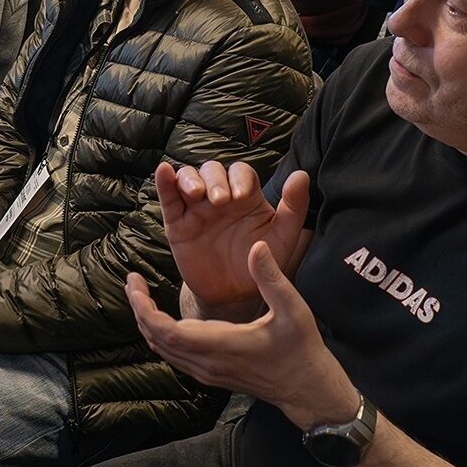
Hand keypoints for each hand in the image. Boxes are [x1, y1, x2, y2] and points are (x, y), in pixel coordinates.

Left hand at [126, 242, 357, 430]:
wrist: (306, 389)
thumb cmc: (301, 349)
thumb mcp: (292, 309)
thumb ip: (271, 278)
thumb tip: (256, 246)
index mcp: (222, 345)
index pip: (167, 332)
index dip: (145, 309)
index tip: (135, 284)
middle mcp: (208, 362)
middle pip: (157, 340)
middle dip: (139, 310)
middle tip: (132, 281)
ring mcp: (207, 372)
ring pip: (162, 350)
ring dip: (147, 323)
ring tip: (140, 295)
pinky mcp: (210, 374)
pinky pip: (173, 356)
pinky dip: (160, 335)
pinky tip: (160, 317)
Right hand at [157, 161, 309, 312]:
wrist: (234, 295)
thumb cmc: (260, 262)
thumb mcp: (282, 236)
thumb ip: (293, 207)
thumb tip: (302, 175)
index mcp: (246, 196)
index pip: (240, 172)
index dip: (239, 178)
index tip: (241, 197)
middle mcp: (220, 197)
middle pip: (213, 170)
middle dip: (215, 180)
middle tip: (219, 201)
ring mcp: (196, 209)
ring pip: (188, 178)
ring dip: (191, 179)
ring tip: (197, 194)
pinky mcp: (177, 224)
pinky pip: (168, 199)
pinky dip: (165, 183)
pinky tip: (164, 171)